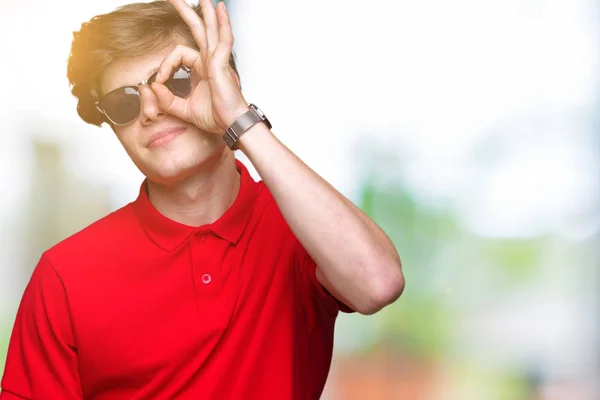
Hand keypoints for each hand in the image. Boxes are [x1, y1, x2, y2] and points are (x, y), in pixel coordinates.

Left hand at [151, 0, 247, 133]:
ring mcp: (217, 60)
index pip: (178, 55)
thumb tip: (153, 87)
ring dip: (206, 11)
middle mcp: (210, 61)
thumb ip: (167, 100)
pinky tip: (220, 9)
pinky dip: (223, 24)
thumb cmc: (215, 117)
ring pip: (210, 29)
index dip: (165, 65)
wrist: (231, 125)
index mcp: (202, 69)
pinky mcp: (222, 64)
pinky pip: (223, 39)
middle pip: (198, 30)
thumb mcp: (184, 109)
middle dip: (186, 12)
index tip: (159, 81)